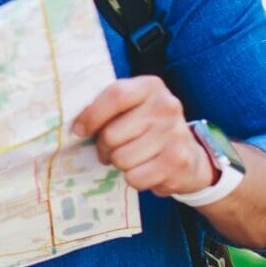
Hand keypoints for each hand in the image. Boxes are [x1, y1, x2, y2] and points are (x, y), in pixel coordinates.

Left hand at [70, 76, 214, 197]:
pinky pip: (135, 178)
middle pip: (112, 134)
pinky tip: (148, 170)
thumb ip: (107, 108)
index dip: (92, 116)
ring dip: (121, 165)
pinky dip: (135, 179)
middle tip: (113, 149)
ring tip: (134, 159)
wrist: (190, 157)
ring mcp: (175, 133)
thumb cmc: (148, 129)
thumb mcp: (132, 108)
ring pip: (121, 159)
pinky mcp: (178, 161)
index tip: (79, 131)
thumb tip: (75, 126)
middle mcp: (166, 106)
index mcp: (150, 87)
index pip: (116, 96)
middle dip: (105, 148)